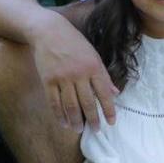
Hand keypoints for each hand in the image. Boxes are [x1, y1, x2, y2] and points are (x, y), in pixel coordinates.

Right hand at [31, 14, 117, 132]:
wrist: (49, 32)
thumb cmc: (75, 43)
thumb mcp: (94, 55)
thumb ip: (104, 76)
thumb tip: (116, 93)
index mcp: (94, 67)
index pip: (104, 93)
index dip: (109, 109)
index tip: (112, 122)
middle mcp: (79, 74)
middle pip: (87, 102)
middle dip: (93, 119)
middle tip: (96, 130)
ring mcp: (62, 78)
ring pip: (70, 105)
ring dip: (76, 120)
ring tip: (79, 130)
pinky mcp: (48, 80)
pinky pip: (54, 102)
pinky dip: (59, 115)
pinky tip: (64, 123)